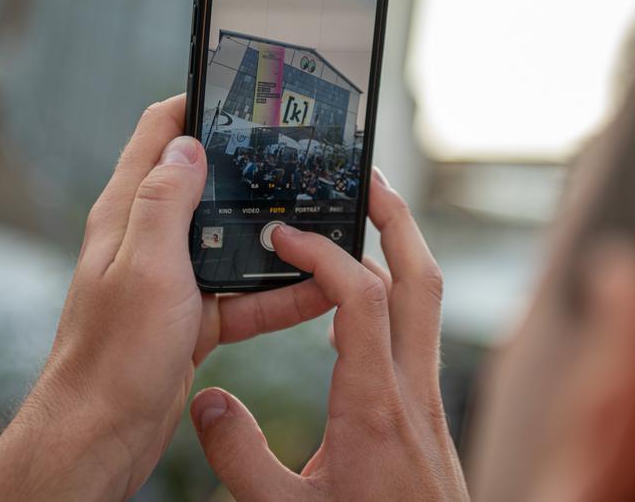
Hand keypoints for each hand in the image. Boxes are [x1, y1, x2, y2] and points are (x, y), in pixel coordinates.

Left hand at [0, 94, 331, 499]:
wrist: (103, 435)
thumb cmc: (113, 355)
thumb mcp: (145, 267)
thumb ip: (165, 202)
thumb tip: (188, 144)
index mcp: (129, 214)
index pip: (157, 134)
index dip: (195, 104)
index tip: (238, 91)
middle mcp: (149, 240)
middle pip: (204, 184)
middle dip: (248, 168)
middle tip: (295, 155)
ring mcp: (174, 279)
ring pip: (233, 242)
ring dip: (273, 234)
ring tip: (322, 223)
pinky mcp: (194, 317)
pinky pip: (245, 295)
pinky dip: (280, 292)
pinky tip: (318, 290)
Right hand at [189, 170, 469, 500]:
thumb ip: (241, 457)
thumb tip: (208, 398)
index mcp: (373, 407)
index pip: (363, 299)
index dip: (325, 253)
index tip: (285, 235)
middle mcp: (410, 389)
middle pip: (419, 278)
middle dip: (394, 218)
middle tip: (365, 177)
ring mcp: (425, 396)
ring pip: (426, 299)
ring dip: (400, 247)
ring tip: (364, 214)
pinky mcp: (425, 408)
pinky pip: (415, 329)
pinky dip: (393, 291)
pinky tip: (362, 295)